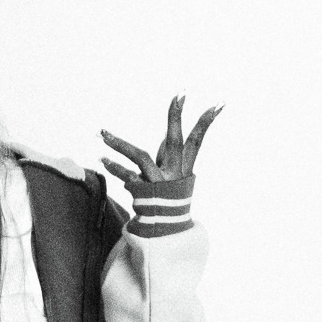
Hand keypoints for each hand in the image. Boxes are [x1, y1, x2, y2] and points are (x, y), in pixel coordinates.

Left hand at [100, 94, 221, 194]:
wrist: (164, 227)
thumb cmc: (168, 195)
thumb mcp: (172, 174)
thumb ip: (166, 154)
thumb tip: (164, 137)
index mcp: (184, 167)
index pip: (197, 140)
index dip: (206, 121)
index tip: (219, 102)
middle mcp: (174, 173)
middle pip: (176, 141)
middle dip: (177, 117)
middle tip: (180, 94)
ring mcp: (158, 182)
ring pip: (141, 156)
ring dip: (120, 144)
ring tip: (102, 134)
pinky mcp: (143, 191)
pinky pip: (126, 176)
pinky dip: (115, 168)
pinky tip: (102, 159)